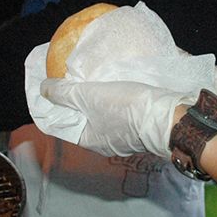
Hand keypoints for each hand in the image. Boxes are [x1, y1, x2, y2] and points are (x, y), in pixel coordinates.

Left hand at [41, 78, 183, 156]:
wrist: (173, 116)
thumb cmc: (127, 110)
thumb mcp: (89, 97)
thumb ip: (65, 93)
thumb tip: (43, 89)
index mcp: (90, 141)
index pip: (63, 124)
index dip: (53, 106)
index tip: (46, 88)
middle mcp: (106, 142)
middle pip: (82, 118)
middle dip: (73, 99)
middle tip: (66, 76)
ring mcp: (126, 134)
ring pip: (101, 112)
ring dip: (94, 96)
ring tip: (86, 75)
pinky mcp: (141, 122)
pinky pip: (119, 108)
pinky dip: (111, 95)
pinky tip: (110, 80)